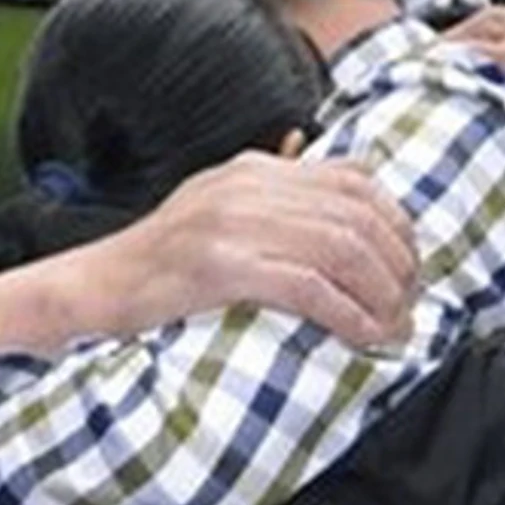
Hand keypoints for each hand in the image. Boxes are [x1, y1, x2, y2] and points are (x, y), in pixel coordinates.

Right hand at [83, 153, 417, 348]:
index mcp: (252, 169)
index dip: (396, 222)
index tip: (409, 266)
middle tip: (409, 306)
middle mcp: (246, 186)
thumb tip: (332, 183)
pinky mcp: (220, 265)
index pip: (353, 177)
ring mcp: (232, 222)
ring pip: (341, 248)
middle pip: (356, 214)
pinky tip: (362, 335)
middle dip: (398, 264)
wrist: (94, 285)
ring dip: (381, 294)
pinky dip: (347, 314)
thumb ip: (272, 196)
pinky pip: (307, 286)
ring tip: (394, 328)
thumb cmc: (161, 263)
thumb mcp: (218, 207)